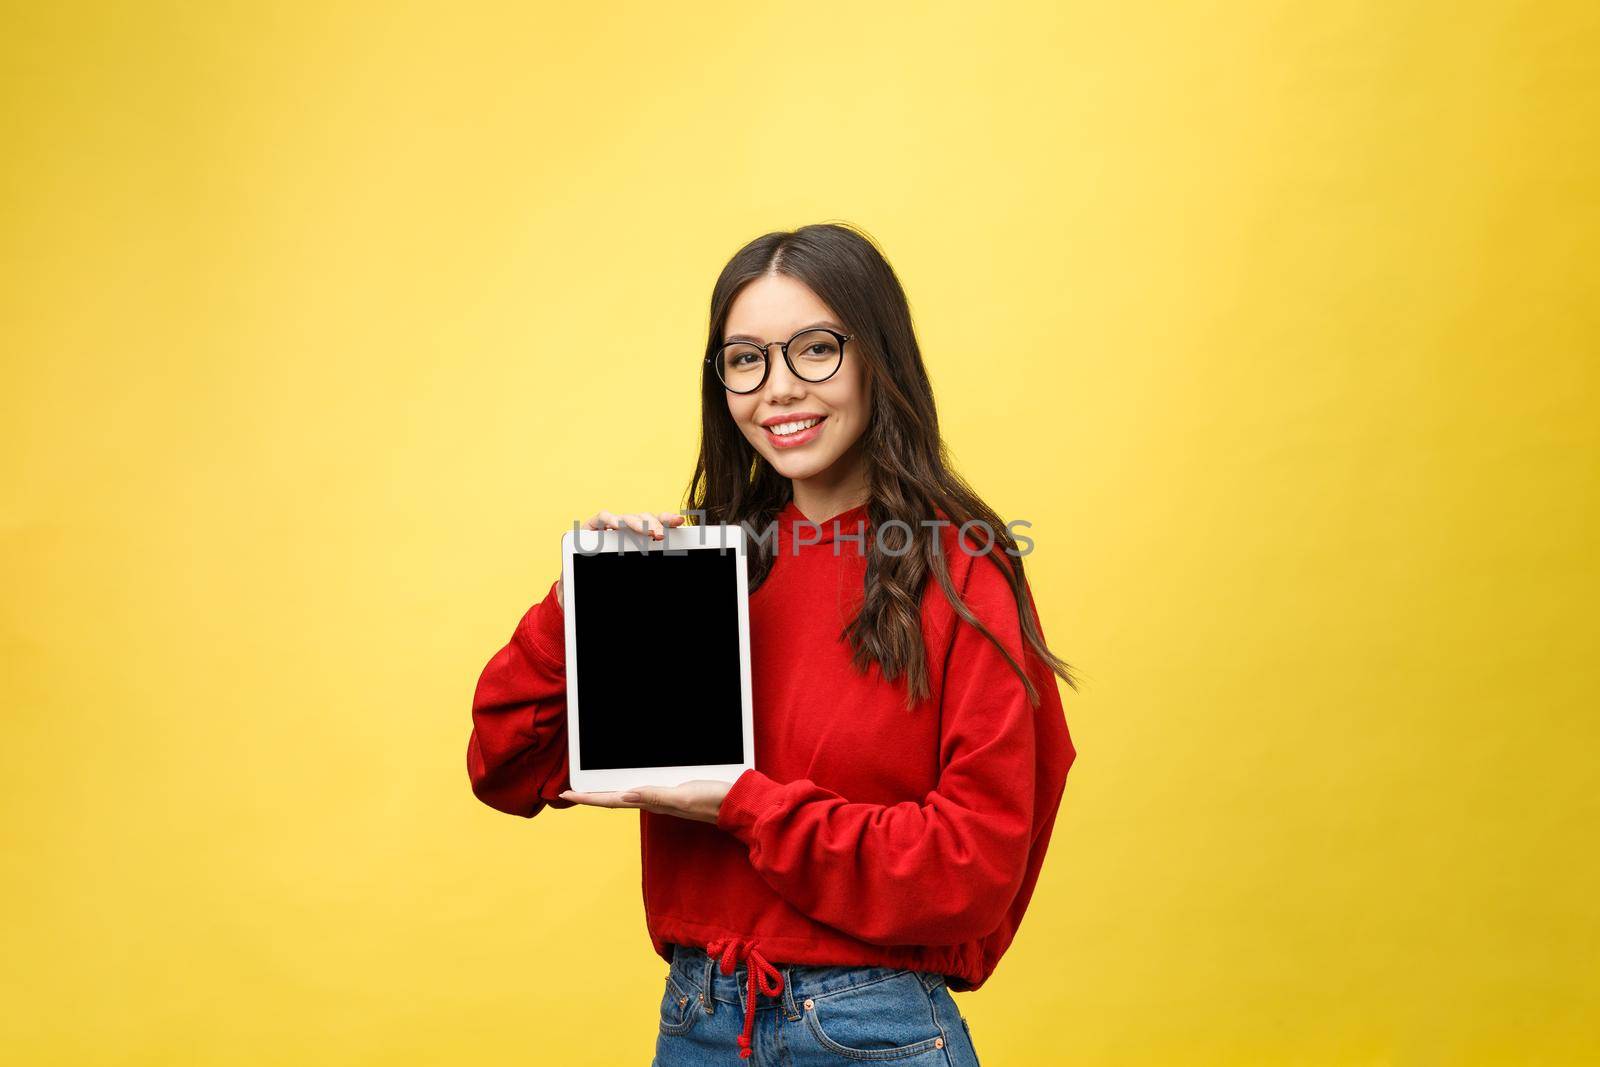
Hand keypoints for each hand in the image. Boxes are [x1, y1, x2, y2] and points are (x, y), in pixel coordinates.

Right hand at [556, 508, 685, 607]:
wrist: (577, 585)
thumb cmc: (608, 578)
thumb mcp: (631, 571)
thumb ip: (647, 562)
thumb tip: (672, 565)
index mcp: (640, 536)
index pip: (656, 523)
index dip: (667, 520)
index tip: (680, 521)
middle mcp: (627, 528)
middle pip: (644, 518)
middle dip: (654, 524)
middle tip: (660, 535)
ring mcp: (610, 526)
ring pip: (626, 518)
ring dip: (636, 524)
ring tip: (645, 530)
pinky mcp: (592, 527)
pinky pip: (602, 518)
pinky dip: (609, 520)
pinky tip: (615, 526)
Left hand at [558, 779, 732, 824]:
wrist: (735, 804)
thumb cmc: (712, 800)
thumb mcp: (682, 797)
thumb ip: (655, 797)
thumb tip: (626, 795)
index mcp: (651, 801)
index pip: (610, 800)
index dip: (587, 798)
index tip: (565, 794)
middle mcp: (652, 800)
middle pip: (613, 797)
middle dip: (591, 794)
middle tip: (571, 789)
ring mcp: (662, 796)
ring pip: (625, 793)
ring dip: (607, 789)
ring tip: (591, 784)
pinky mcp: (672, 790)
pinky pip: (642, 786)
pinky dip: (628, 782)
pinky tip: (628, 778)